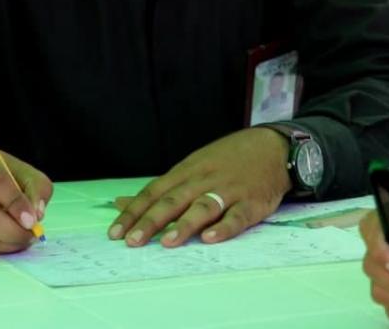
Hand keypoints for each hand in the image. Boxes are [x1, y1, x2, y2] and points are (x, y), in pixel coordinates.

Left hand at [109, 127, 290, 247]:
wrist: (273, 147)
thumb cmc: (228, 159)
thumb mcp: (192, 166)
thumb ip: (161, 188)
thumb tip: (123, 203)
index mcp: (187, 171)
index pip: (155, 192)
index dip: (135, 212)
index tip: (116, 232)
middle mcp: (204, 180)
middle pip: (173, 200)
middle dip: (151, 221)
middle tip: (132, 241)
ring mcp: (228, 191)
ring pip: (203, 207)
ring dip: (184, 224)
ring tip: (167, 241)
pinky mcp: (252, 203)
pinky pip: (237, 216)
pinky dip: (224, 227)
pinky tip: (210, 238)